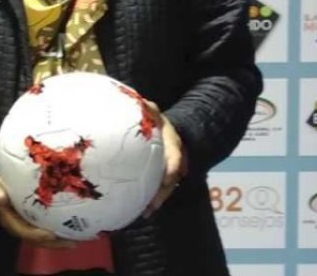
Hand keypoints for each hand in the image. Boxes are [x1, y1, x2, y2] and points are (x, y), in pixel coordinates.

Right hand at [0, 177, 75, 248]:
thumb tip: (0, 197)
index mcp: (12, 223)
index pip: (27, 233)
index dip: (39, 235)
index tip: (52, 234)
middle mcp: (22, 229)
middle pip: (40, 241)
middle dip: (57, 243)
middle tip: (74, 241)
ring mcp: (30, 228)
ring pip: (47, 239)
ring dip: (62, 241)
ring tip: (80, 238)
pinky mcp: (36, 224)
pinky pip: (50, 231)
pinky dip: (62, 233)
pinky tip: (76, 230)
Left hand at [142, 100, 185, 218]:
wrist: (162, 128)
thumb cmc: (153, 120)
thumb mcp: (152, 111)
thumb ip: (149, 109)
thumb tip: (143, 104)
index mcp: (172, 142)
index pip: (176, 155)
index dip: (172, 168)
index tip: (166, 180)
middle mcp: (173, 157)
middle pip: (172, 178)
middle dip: (163, 191)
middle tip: (153, 204)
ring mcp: (168, 168)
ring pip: (166, 187)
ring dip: (157, 200)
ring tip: (146, 212)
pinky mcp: (160, 176)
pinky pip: (157, 189)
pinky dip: (151, 199)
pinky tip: (141, 211)